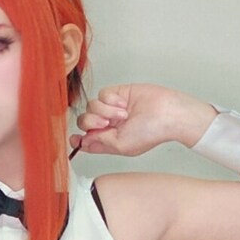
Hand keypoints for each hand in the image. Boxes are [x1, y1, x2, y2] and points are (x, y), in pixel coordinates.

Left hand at [70, 84, 212, 155]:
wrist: (167, 113)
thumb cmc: (150, 132)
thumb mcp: (121, 145)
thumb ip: (99, 142)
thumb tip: (83, 142)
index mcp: (109, 140)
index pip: (86, 140)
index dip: (77, 140)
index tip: (73, 138)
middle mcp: (109, 125)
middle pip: (85, 122)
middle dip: (90, 123)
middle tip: (105, 124)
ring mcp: (112, 108)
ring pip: (91, 107)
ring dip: (105, 111)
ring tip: (122, 115)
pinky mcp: (118, 93)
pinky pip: (102, 94)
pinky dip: (111, 100)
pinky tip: (124, 104)